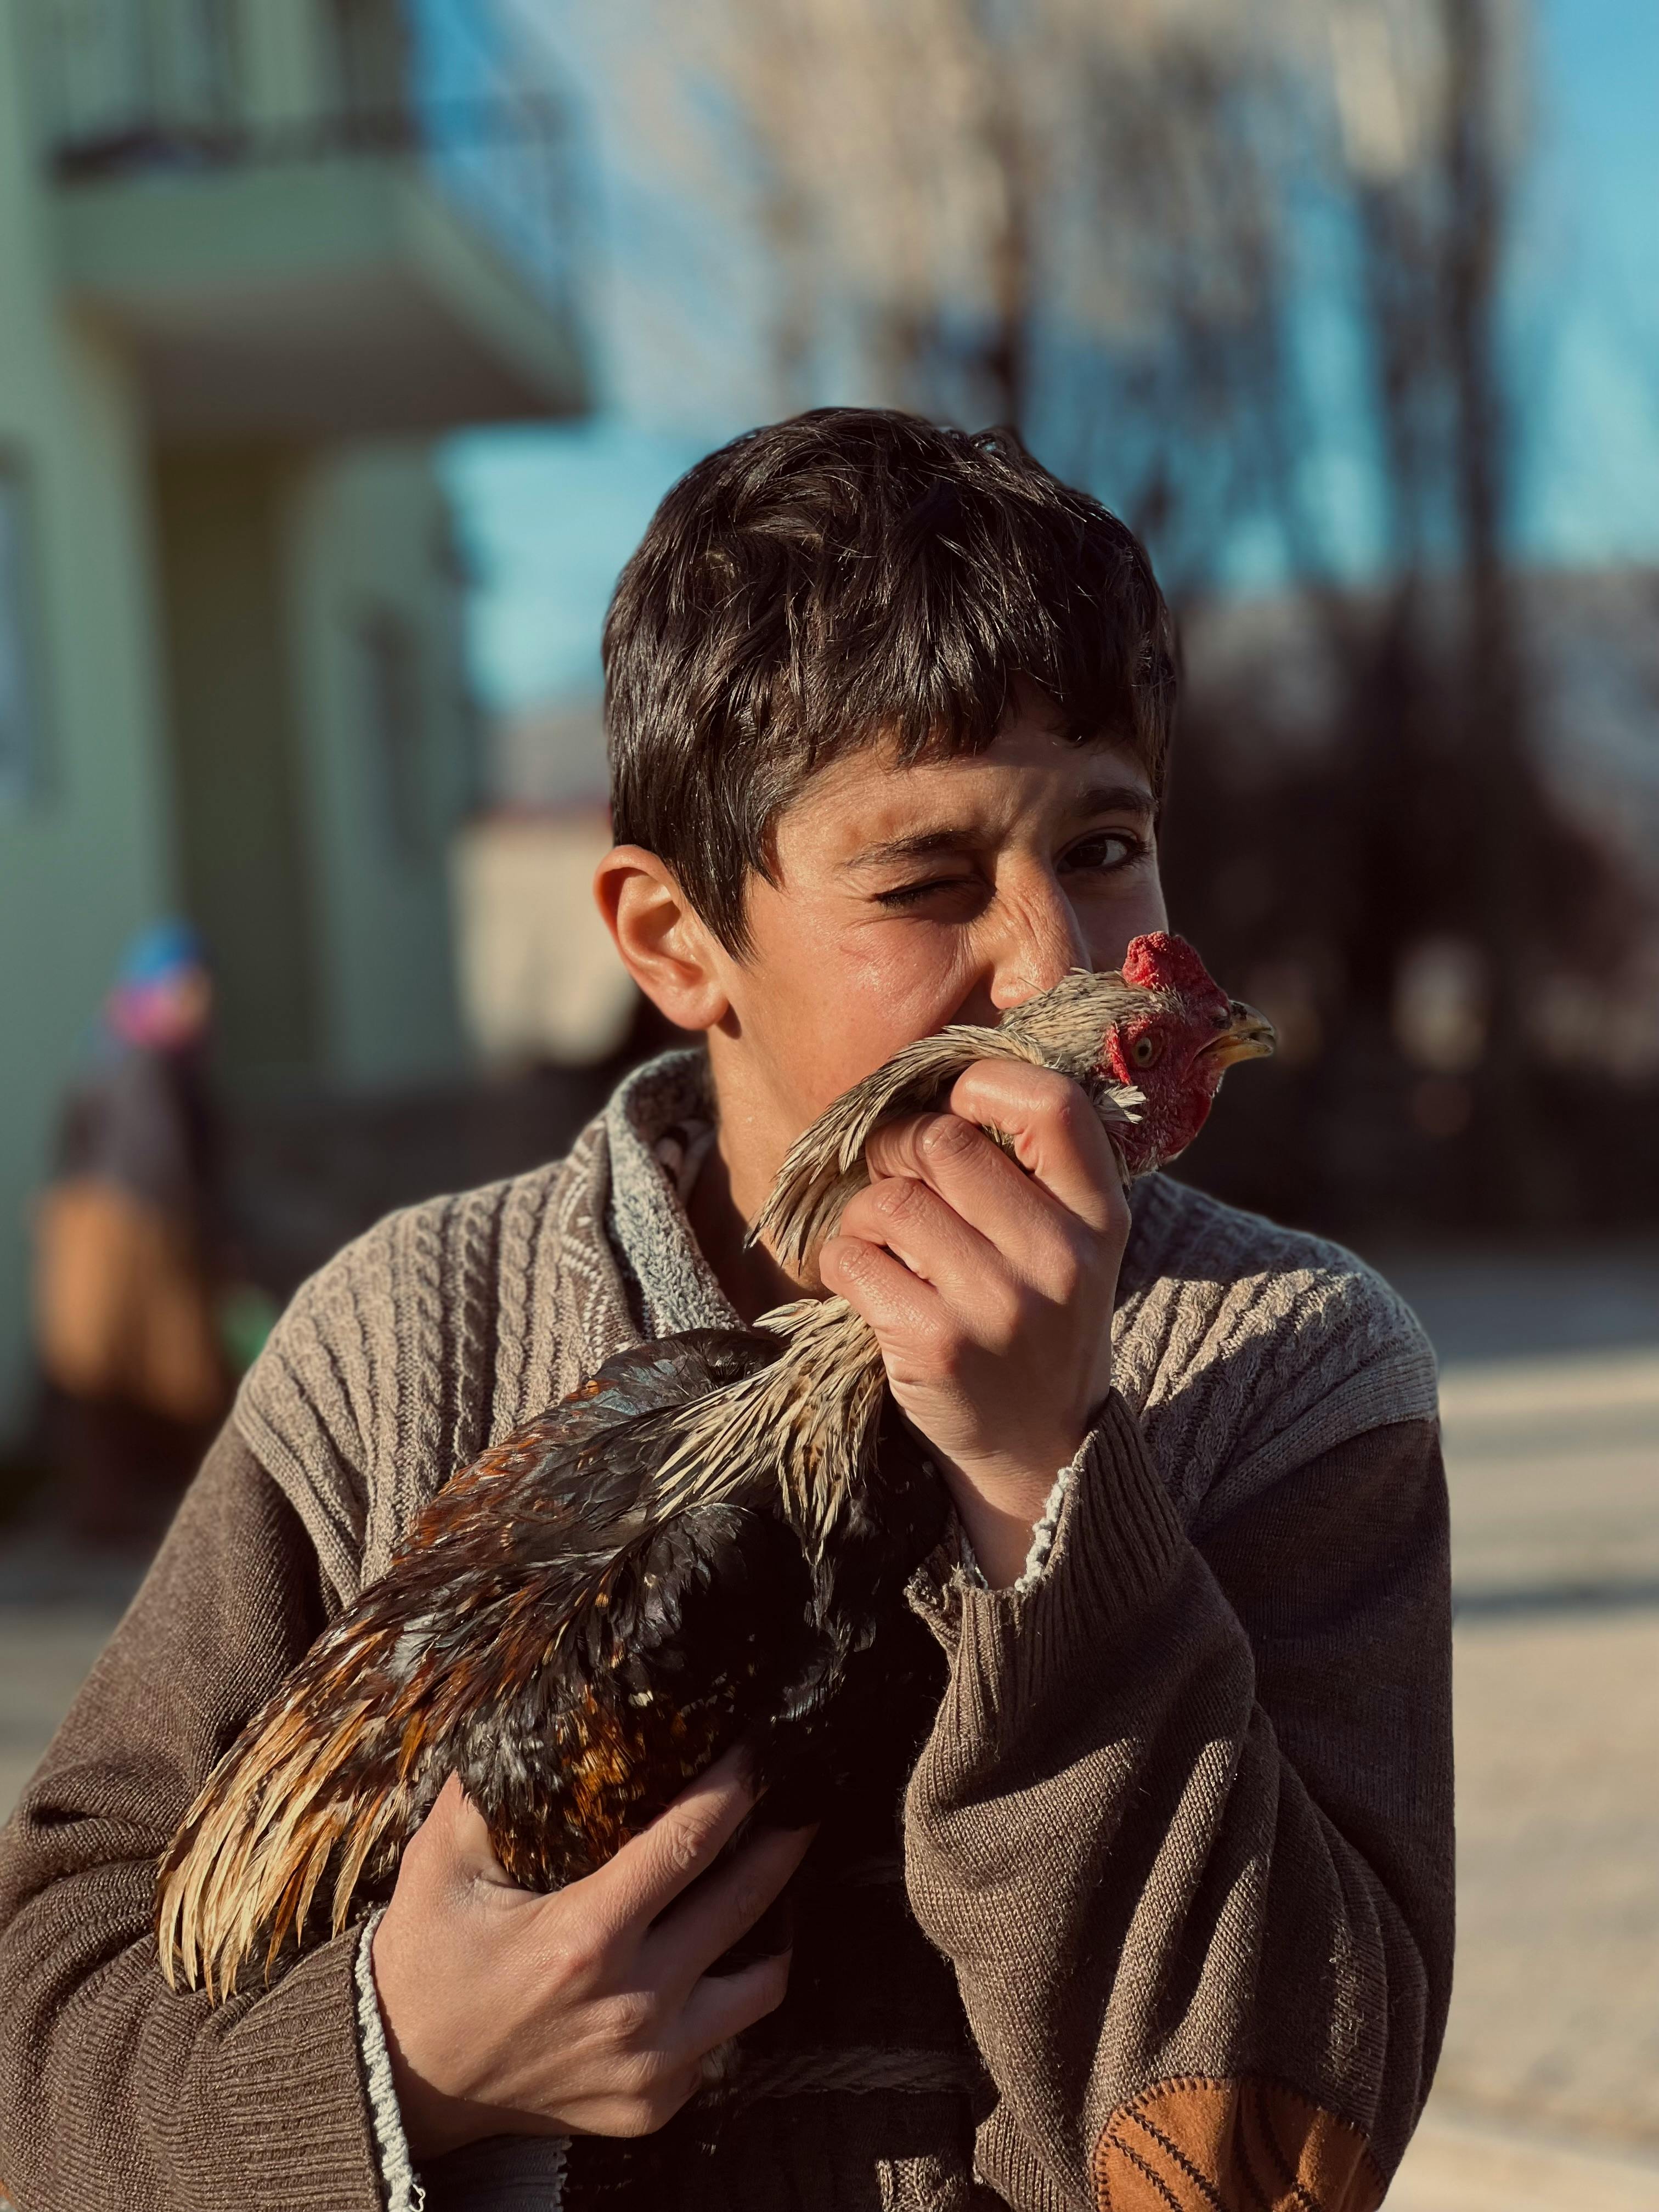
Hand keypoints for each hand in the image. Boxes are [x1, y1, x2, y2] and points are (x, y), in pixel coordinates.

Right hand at [371, 1750, 812, 2157]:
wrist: (404, 2082)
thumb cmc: (427, 1960)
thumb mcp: (441, 1865)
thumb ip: (487, 1790)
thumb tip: (532, 1710)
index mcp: (585, 1937)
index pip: (691, 1841)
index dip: (736, 1787)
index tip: (761, 1749)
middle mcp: (632, 2005)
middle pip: (748, 1902)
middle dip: (786, 1837)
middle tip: (800, 1797)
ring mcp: (650, 2064)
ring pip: (763, 1984)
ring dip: (779, 1925)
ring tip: (776, 1878)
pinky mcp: (653, 2106)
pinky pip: (721, 2042)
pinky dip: (724, 1995)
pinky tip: (717, 1955)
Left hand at [817, 1060, 1128, 1585]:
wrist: (1039, 1453)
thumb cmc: (1038, 1324)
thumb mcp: (1070, 1246)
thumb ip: (1030, 1172)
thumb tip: (933, 1086)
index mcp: (1100, 1216)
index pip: (1051, 1104)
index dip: (984, 1083)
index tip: (954, 1106)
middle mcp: (1058, 1257)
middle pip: (943, 1142)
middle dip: (897, 1148)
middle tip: (892, 1175)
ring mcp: (998, 1304)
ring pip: (890, 1199)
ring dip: (864, 1211)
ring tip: (881, 1240)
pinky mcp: (935, 1345)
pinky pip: (853, 1258)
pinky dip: (843, 1261)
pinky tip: (868, 1284)